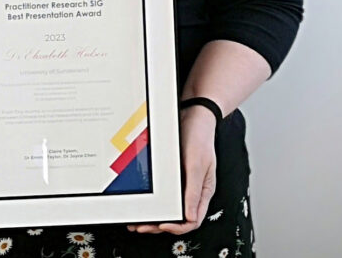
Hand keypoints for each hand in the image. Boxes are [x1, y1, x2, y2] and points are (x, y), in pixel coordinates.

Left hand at [127, 105, 216, 234]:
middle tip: (141, 225)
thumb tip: (189, 216)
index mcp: (203, 191)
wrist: (194, 113)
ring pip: (169, 206)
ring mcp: (183, 182)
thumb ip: (193, 191)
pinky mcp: (174, 173)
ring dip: (153, 214)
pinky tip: (143, 200)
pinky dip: (153, 200)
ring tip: (137, 218)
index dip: (177, 227)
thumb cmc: (200, 136)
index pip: (192, 219)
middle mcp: (193, 189)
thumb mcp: (197, 164)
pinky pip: (163, 192)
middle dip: (158, 224)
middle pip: (177, 216)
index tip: (161, 225)